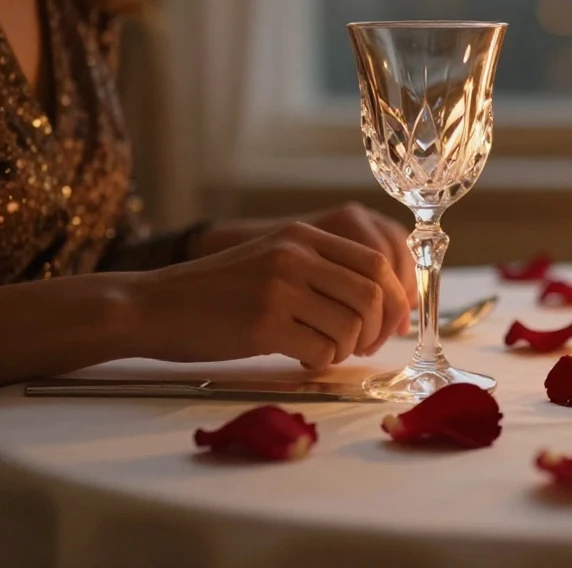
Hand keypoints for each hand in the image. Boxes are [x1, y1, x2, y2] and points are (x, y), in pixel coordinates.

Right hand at [132, 223, 411, 368]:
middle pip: (373, 293)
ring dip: (347, 348)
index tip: (389, 323)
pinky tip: (302, 358)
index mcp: (302, 236)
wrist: (152, 305)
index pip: (376, 261)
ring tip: (326, 351)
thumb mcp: (272, 261)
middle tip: (363, 347)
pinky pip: (321, 349)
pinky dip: (321, 360)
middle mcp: (295, 254)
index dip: (394, 296)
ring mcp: (279, 288)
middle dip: (378, 327)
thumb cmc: (217, 293)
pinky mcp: (264, 323)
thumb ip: (321, 271)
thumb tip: (383, 302)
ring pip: (351, 325)